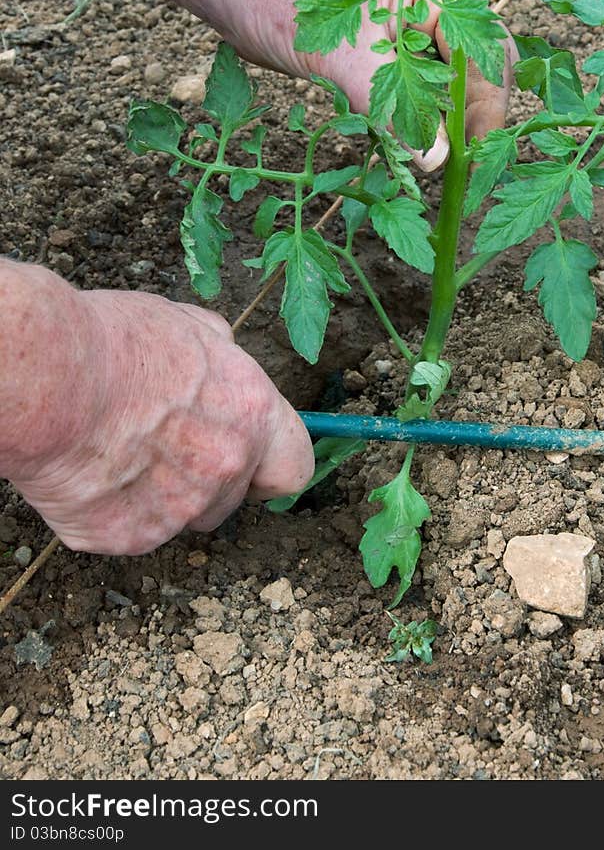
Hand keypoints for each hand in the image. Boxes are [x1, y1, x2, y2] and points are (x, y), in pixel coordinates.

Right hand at [8, 283, 313, 554]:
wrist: (50, 379)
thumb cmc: (114, 342)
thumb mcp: (189, 326)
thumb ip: (222, 357)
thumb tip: (227, 361)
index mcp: (252, 414)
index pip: (294, 467)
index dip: (271, 466)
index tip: (252, 462)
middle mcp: (226, 468)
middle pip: (231, 498)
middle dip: (205, 480)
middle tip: (159, 445)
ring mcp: (178, 509)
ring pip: (180, 518)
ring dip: (159, 497)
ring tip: (117, 451)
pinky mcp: (127, 537)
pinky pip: (128, 531)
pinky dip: (110, 511)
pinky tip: (89, 471)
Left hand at [192, 0, 515, 169]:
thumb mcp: (340, 58)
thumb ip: (393, 109)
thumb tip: (436, 161)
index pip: (488, 60)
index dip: (487, 115)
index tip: (473, 163)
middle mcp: (435, 2)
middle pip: (478, 71)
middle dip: (471, 122)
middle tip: (456, 173)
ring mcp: (413, 22)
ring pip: (449, 82)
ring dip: (444, 124)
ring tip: (433, 168)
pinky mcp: (389, 43)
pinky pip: (418, 84)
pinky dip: (416, 116)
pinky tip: (406, 146)